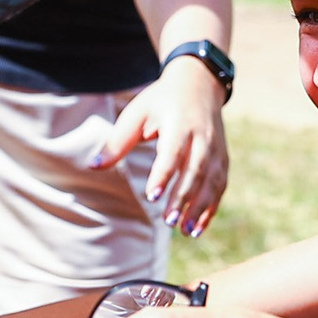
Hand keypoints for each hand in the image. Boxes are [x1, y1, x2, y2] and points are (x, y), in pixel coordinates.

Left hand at [97, 53, 228, 236]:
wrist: (200, 85)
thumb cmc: (161, 101)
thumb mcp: (137, 114)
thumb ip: (117, 142)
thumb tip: (93, 167)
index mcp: (180, 124)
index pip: (173, 152)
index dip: (164, 175)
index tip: (152, 196)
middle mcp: (203, 138)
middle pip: (195, 171)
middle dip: (183, 198)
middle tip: (169, 221)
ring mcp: (216, 150)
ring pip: (211, 182)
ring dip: (199, 208)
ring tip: (185, 232)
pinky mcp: (223, 160)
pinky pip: (219, 187)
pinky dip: (210, 208)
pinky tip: (197, 228)